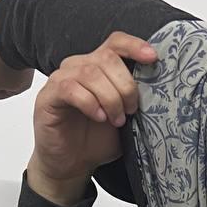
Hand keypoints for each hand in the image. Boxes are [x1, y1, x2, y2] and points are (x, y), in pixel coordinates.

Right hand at [26, 33, 157, 203]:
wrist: (72, 164)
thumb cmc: (96, 139)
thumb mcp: (124, 118)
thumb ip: (134, 101)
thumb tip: (159, 91)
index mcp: (98, 67)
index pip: (115, 42)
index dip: (134, 46)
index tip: (152, 58)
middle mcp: (78, 67)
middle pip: (107, 58)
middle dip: (126, 85)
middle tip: (131, 110)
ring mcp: (61, 79)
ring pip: (90, 73)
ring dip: (110, 98)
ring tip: (115, 119)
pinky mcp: (48, 96)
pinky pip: (70, 88)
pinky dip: (90, 103)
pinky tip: (98, 117)